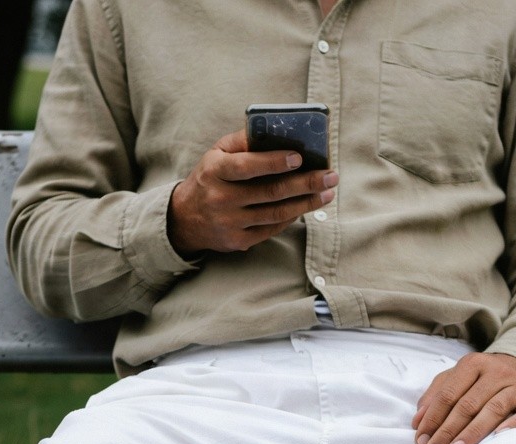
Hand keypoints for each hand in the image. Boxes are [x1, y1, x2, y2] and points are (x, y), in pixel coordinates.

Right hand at [167, 129, 337, 257]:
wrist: (185, 219)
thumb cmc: (209, 178)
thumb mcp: (216, 154)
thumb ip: (242, 141)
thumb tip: (276, 129)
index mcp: (215, 171)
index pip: (247, 167)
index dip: (274, 162)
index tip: (300, 157)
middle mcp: (221, 199)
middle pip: (270, 192)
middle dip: (305, 183)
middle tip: (330, 176)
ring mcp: (230, 224)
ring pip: (276, 214)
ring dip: (306, 203)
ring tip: (327, 192)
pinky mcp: (239, 241)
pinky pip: (272, 229)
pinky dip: (292, 217)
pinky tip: (307, 206)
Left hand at [412, 353, 515, 443]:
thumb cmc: (486, 382)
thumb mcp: (460, 380)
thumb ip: (437, 395)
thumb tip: (417, 421)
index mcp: (473, 364)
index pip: (448, 394)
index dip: (433, 419)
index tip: (421, 441)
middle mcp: (496, 371)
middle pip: (467, 404)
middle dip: (447, 431)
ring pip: (492, 410)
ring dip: (472, 432)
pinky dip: (513, 425)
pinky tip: (499, 438)